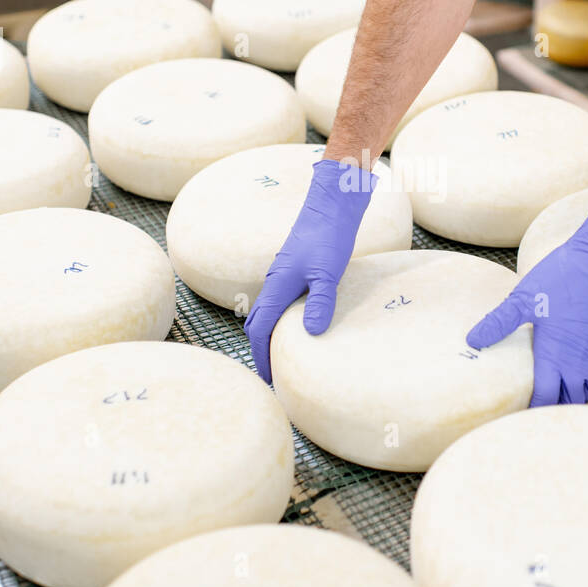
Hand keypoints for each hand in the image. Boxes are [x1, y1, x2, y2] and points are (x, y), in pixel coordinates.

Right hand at [245, 159, 374, 382]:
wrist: (330, 207)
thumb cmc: (328, 237)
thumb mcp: (327, 273)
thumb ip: (320, 302)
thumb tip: (311, 332)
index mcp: (277, 286)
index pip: (259, 329)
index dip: (262, 355)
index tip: (270, 378)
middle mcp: (275, 282)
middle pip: (257, 322)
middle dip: (261, 348)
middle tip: (273, 372)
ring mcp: (283, 276)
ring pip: (267, 310)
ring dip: (269, 333)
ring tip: (283, 353)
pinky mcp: (295, 270)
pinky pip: (280, 301)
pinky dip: (281, 318)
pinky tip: (299, 323)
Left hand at [467, 202, 587, 406]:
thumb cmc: (561, 277)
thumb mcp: (523, 298)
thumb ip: (499, 322)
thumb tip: (473, 340)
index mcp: (555, 351)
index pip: (547, 395)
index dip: (534, 408)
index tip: (521, 414)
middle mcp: (577, 355)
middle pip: (572, 397)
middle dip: (558, 406)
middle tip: (540, 408)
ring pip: (587, 383)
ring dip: (574, 392)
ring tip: (557, 391)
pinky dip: (582, 370)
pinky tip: (568, 359)